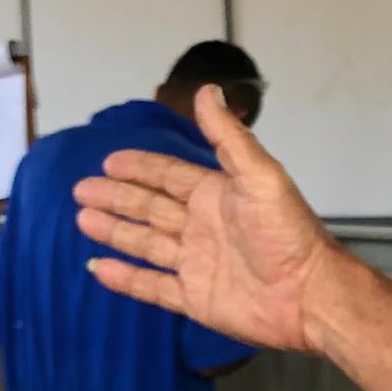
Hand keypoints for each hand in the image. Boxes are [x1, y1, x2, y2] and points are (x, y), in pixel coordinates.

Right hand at [74, 86, 342, 353]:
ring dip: (115, 231)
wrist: (308, 295)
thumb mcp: (260, 177)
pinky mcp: (195, 299)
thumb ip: (229, 137)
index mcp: (217, 195)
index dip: (140, 168)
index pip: (169, 176)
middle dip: (117, 198)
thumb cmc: (290, 235)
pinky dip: (126, 278)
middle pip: (150, 208)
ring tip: (83, 219)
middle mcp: (204, 227)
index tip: (110, 161)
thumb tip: (207, 91)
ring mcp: (197, 263)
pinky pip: (152, 286)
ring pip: (146, 243)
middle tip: (83, 190)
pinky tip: (99, 268)